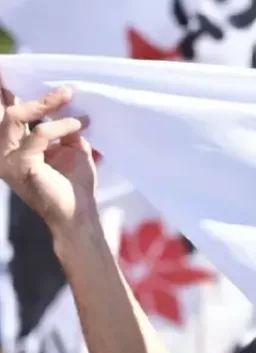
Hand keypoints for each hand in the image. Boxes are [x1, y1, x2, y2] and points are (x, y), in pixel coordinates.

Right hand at [0, 82, 97, 235]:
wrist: (79, 214)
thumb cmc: (75, 184)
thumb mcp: (72, 147)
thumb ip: (65, 126)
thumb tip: (69, 100)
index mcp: (11, 145)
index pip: (3, 111)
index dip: (4, 89)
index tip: (7, 67)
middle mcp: (2, 151)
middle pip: (4, 109)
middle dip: (24, 90)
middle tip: (61, 86)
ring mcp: (8, 160)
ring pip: (16, 116)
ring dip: (46, 104)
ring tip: (70, 97)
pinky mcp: (21, 167)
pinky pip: (39, 134)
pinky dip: (60, 126)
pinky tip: (78, 124)